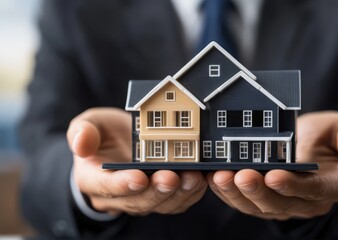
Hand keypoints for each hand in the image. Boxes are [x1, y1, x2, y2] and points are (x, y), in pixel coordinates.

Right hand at [67, 108, 206, 215]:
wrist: (120, 146)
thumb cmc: (104, 134)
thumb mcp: (90, 124)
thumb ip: (83, 131)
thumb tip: (81, 143)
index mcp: (93, 179)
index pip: (105, 187)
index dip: (122, 184)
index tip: (139, 177)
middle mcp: (116, 196)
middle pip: (137, 200)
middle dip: (156, 190)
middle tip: (172, 177)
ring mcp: (139, 200)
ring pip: (159, 205)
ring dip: (178, 194)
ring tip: (194, 177)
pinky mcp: (159, 199)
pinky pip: (175, 203)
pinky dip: (190, 194)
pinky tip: (201, 180)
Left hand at [207, 111, 337, 219]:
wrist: (310, 148)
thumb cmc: (326, 138)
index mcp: (332, 186)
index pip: (314, 190)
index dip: (294, 185)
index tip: (274, 175)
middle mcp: (308, 202)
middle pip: (281, 202)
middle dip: (258, 191)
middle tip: (240, 175)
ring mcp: (284, 205)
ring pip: (258, 206)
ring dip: (237, 193)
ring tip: (219, 176)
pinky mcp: (264, 203)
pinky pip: (245, 202)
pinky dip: (228, 192)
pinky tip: (213, 177)